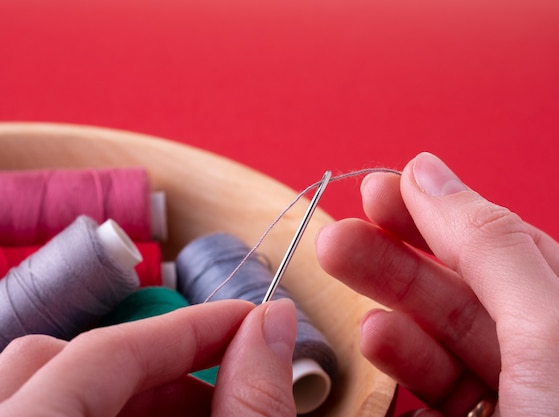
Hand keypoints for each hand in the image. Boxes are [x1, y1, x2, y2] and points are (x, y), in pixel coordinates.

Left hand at [0, 298, 297, 416]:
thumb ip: (250, 402)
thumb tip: (274, 324)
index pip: (103, 351)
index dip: (187, 327)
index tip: (247, 322)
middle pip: (60, 363)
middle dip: (160, 363)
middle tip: (230, 380)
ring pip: (47, 392)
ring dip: (136, 391)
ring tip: (204, 414)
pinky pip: (45, 415)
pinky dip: (109, 415)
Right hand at [316, 152, 558, 415]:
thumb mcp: (557, 340)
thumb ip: (493, 250)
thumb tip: (431, 173)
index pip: (511, 246)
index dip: (444, 209)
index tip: (386, 185)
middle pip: (468, 284)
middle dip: (400, 249)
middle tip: (343, 226)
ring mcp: (515, 405)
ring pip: (441, 333)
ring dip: (388, 297)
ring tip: (340, 265)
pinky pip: (432, 386)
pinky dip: (398, 357)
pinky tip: (373, 336)